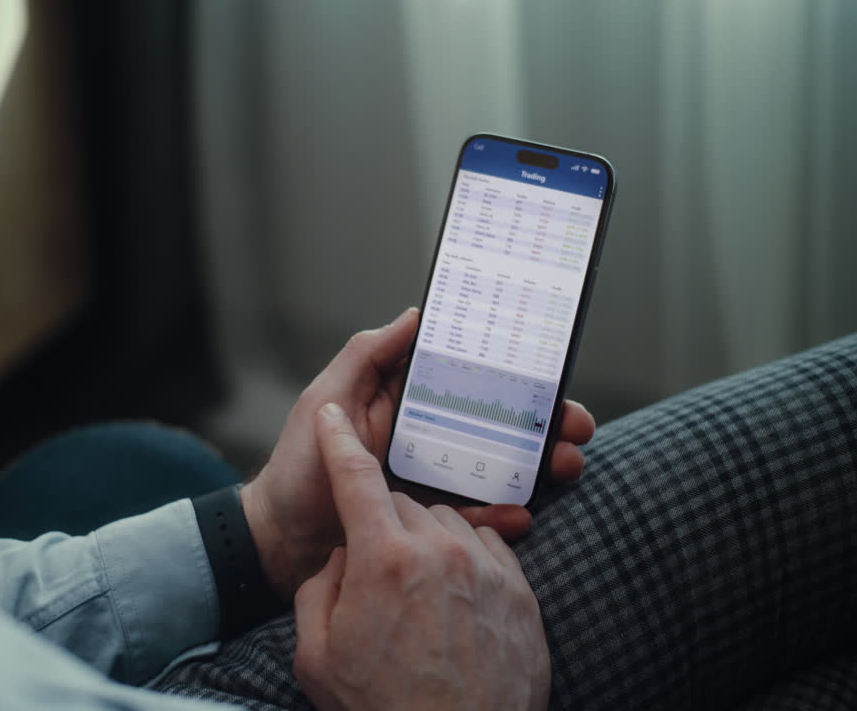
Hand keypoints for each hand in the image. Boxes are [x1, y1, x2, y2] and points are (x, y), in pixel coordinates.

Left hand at [241, 307, 595, 599]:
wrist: (281, 542)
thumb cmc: (297, 468)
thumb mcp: (326, 400)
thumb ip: (367, 356)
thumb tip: (417, 314)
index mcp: (409, 403)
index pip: (472, 381)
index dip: (514, 375)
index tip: (549, 372)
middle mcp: (430, 438)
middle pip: (501, 424)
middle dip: (545, 423)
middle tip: (575, 427)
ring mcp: (436, 482)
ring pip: (503, 469)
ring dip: (540, 466)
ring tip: (564, 466)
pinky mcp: (434, 524)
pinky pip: (480, 518)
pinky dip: (505, 515)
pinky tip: (521, 514)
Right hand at [293, 403, 550, 710]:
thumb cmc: (382, 709)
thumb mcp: (317, 655)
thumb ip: (321, 589)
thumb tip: (344, 558)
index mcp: (382, 560)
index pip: (355, 479)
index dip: (338, 443)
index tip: (331, 415)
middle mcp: (439, 551)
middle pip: (402, 502)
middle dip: (382, 524)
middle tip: (376, 572)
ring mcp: (487, 569)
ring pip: (448, 522)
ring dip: (427, 541)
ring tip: (418, 593)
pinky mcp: (521, 592)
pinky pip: (489, 547)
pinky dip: (468, 558)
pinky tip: (456, 596)